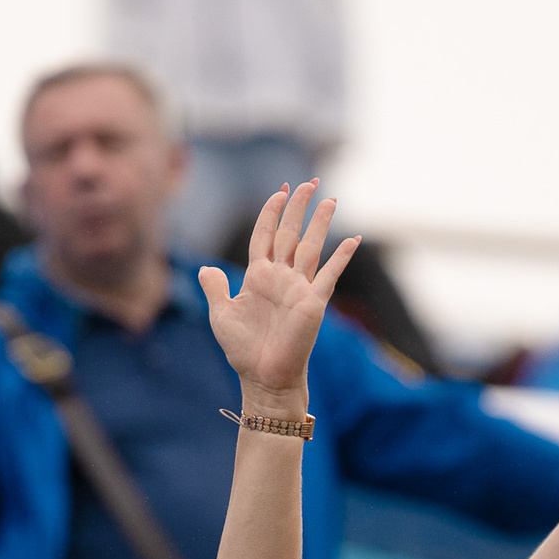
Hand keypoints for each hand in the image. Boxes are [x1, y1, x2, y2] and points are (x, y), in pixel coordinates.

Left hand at [199, 180, 360, 414]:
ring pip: (310, 246)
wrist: (263, 377)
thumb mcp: (221, 315)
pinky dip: (342, 257)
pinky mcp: (314, 302)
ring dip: (320, 222)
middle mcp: (280, 277)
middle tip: (309, 181)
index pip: (266, 235)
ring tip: (330, 199)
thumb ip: (215, 287)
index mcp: (258, 275)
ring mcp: (299, 288)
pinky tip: (353, 239)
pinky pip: (329, 275)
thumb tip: (205, 268)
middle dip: (298, 206)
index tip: (280, 190)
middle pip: (290, 233)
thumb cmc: (243, 350)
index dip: (271, 212)